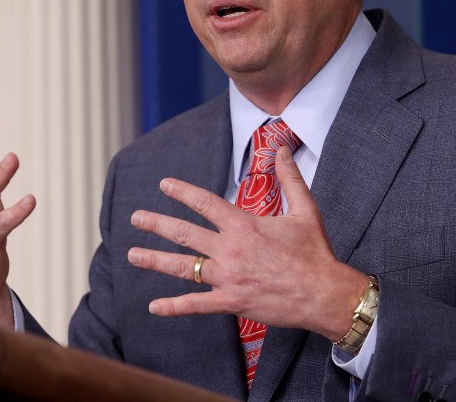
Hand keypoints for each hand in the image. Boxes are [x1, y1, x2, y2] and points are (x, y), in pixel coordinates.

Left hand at [127, 146, 366, 340]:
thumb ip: (289, 178)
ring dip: (155, 260)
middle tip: (136, 217)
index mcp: (244, 225)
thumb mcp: (305, 209)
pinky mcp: (231, 302)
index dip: (182, 192)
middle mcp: (230, 250)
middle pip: (185, 233)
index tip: (164, 184)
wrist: (323, 293)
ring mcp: (228, 278)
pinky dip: (174, 306)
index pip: (205, 203)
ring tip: (132, 255)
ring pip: (184, 267)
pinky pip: (196, 305)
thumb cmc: (315, 251)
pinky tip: (154, 306)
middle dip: (157, 223)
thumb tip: (282, 149)